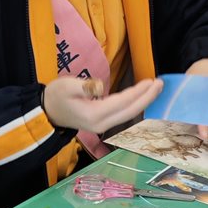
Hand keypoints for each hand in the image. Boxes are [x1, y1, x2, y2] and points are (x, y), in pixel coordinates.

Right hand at [43, 75, 161, 134]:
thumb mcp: (66, 86)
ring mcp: (102, 126)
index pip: (122, 102)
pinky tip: (141, 97)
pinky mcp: (102, 123)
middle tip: (161, 84)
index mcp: (94, 114)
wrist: (47, 112)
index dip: (138, 92)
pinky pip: (123, 114)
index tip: (151, 81)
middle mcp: (101, 124)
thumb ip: (84, 85)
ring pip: (128, 114)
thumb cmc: (56, 96)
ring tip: (156, 88)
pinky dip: (135, 104)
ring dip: (143, 101)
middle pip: (130, 111)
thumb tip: (101, 85)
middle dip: (147, 98)